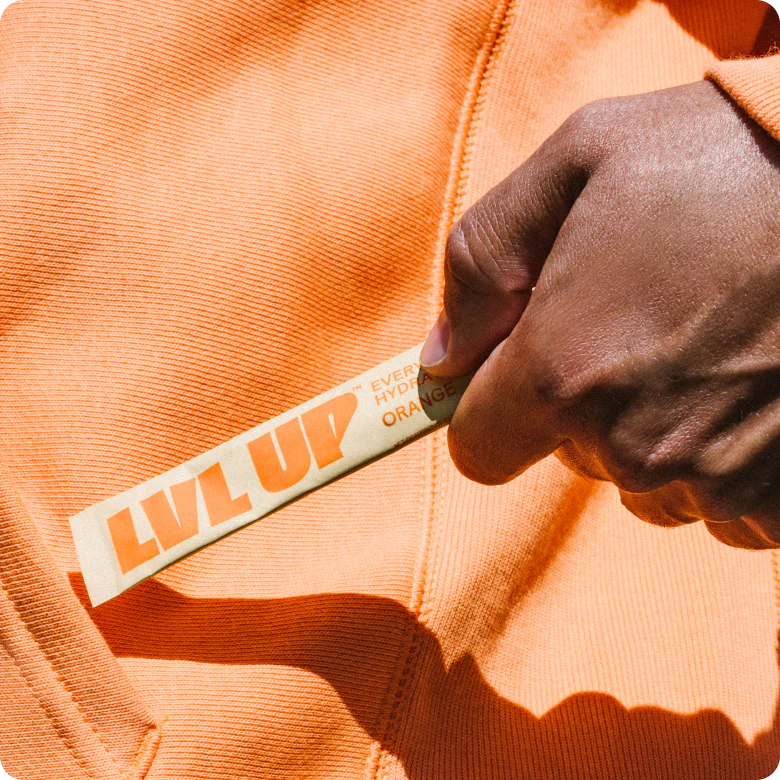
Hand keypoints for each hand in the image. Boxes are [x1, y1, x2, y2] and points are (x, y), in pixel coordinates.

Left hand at [421, 80, 779, 549]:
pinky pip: (718, 506)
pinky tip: (750, 389)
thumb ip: (483, 262)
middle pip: (566, 452)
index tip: (515, 372)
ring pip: (643, 480)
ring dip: (656, 431)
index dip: (489, 410)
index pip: (478, 449)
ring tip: (706, 347)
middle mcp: (632, 444)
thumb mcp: (578, 162)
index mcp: (562, 372)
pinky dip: (721, 459)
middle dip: (583, 401)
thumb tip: (443, 356)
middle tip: (642, 320)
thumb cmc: (724, 158)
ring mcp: (714, 478)